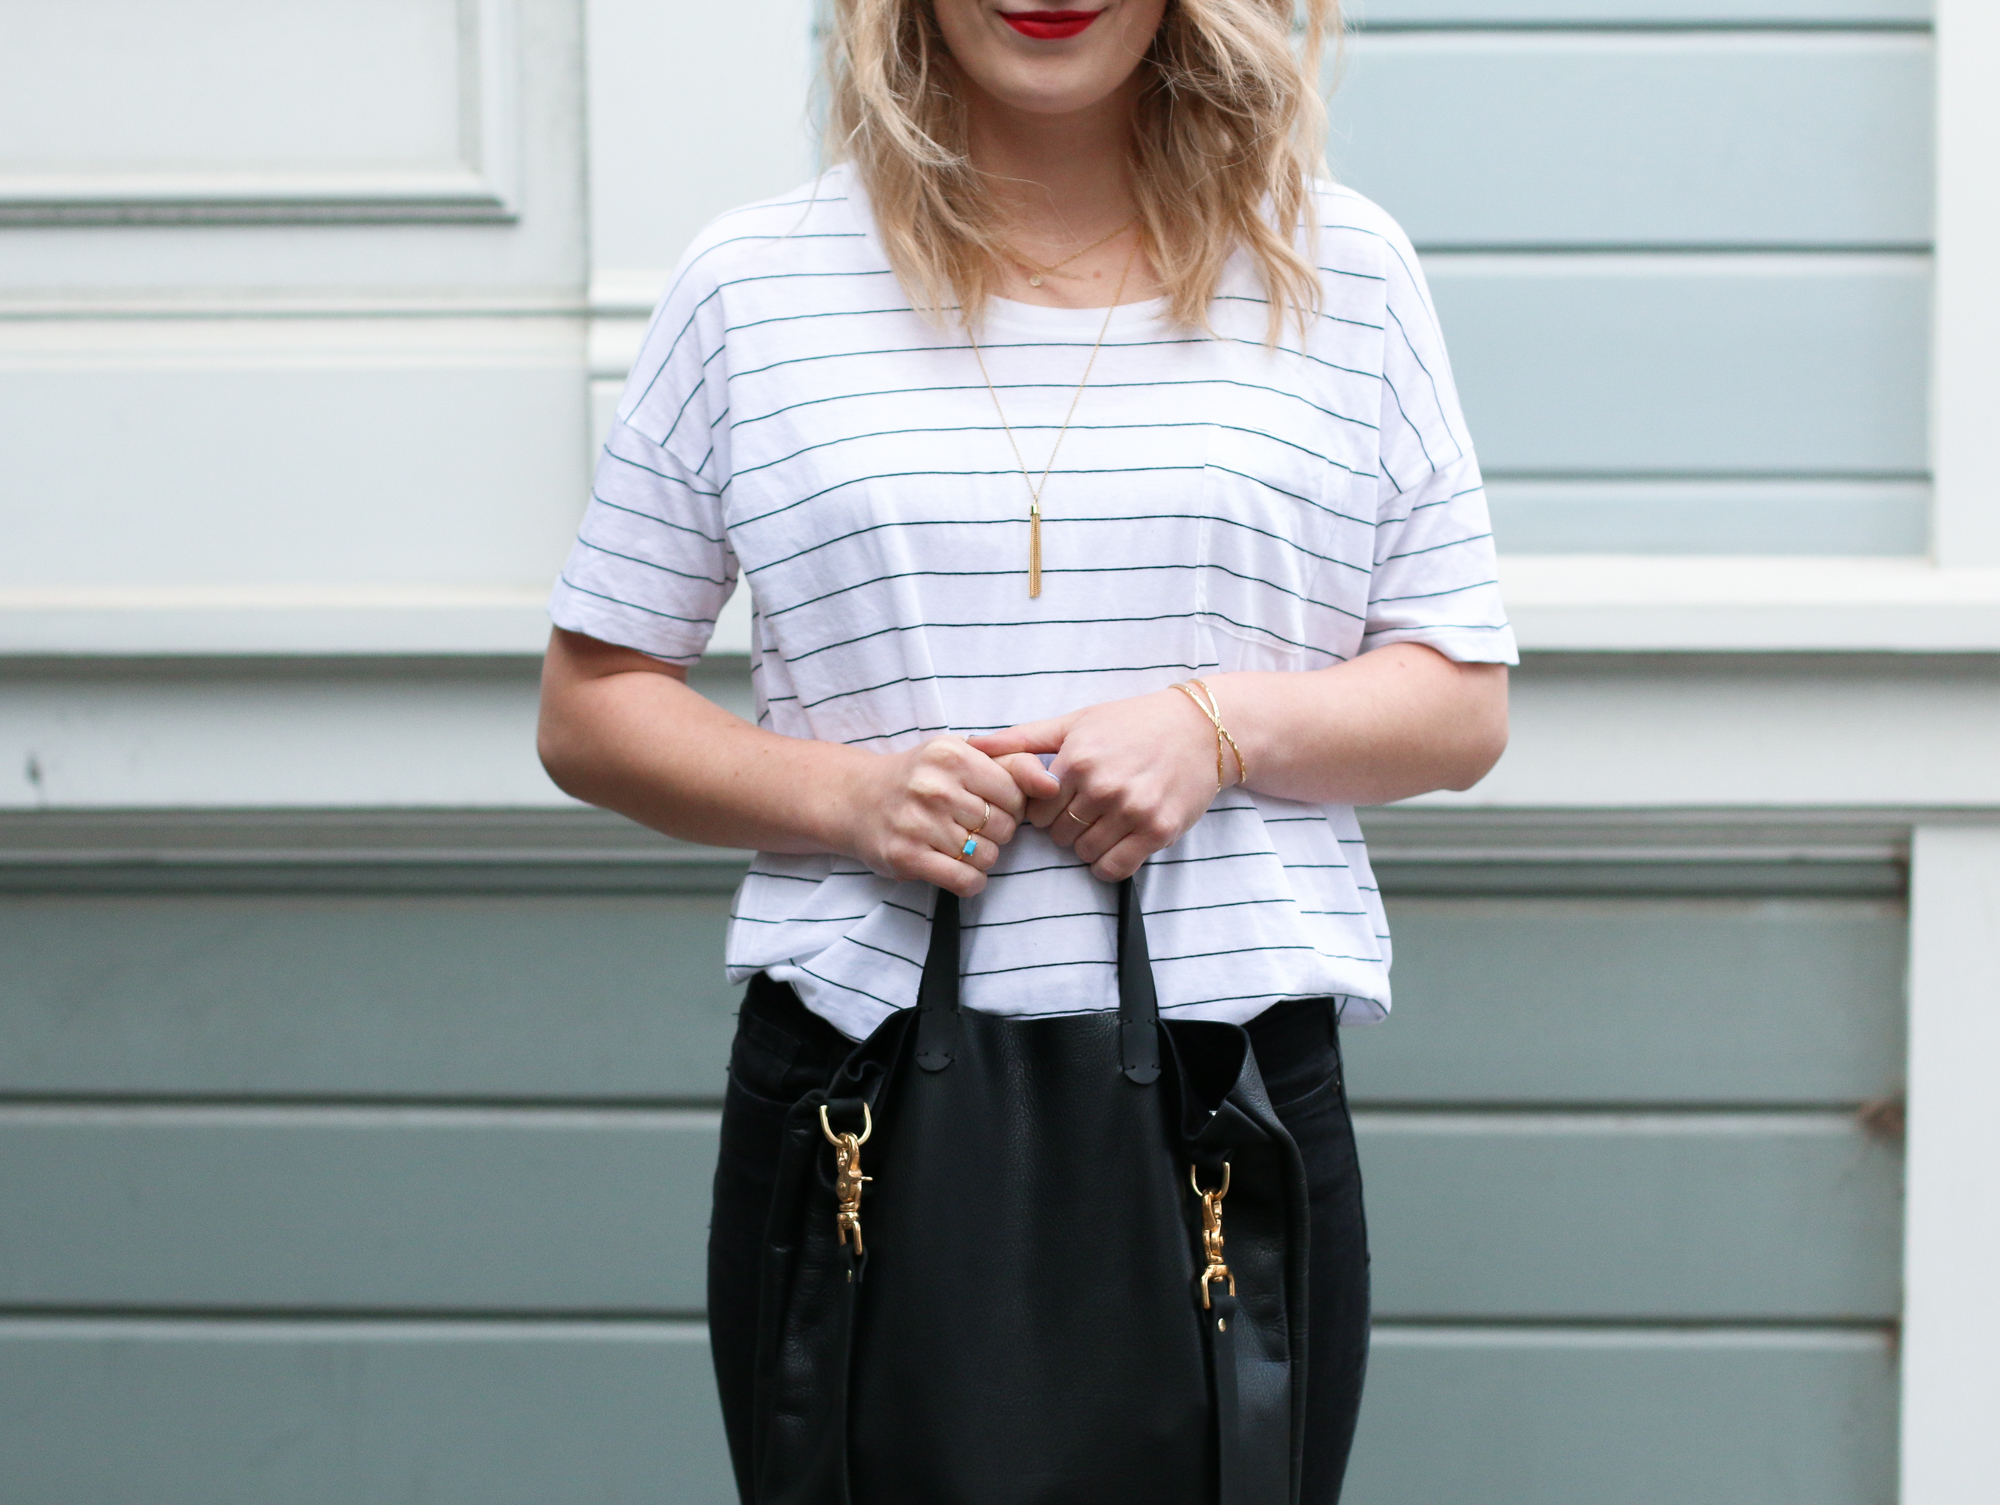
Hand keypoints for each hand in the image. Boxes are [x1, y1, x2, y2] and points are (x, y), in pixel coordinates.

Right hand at [835, 737, 1058, 896]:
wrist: (858, 798)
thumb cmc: (920, 777)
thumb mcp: (962, 755)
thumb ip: (1012, 763)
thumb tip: (1053, 784)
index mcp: (952, 755)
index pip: (1016, 793)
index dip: (1011, 806)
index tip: (991, 805)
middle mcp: (934, 786)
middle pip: (1004, 827)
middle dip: (997, 833)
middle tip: (972, 826)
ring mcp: (918, 823)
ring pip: (988, 857)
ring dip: (981, 858)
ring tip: (959, 844)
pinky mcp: (906, 857)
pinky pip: (966, 881)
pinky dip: (970, 881)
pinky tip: (957, 868)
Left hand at [969, 690, 1221, 880]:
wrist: (1201, 729)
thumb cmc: (1133, 722)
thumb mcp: (1076, 722)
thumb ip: (1022, 738)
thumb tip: (970, 745)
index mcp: (1077, 761)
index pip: (1035, 812)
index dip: (1043, 810)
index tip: (1060, 800)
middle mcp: (1103, 787)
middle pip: (1057, 836)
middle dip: (1065, 827)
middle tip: (1086, 809)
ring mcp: (1132, 811)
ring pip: (1084, 854)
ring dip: (1088, 845)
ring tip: (1104, 821)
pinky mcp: (1159, 831)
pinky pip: (1115, 868)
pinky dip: (1109, 863)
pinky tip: (1117, 842)